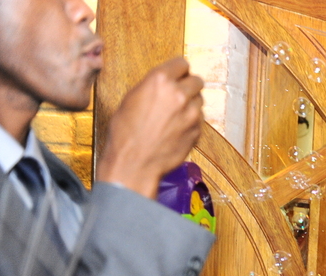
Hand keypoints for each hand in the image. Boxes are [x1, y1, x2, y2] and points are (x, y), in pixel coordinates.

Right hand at [96, 58, 204, 198]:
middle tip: (179, 94)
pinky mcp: (197, 131)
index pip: (182, 64)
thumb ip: (153, 87)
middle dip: (188, 85)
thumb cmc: (126, 132)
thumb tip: (165, 83)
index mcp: (160, 80)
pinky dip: (192, 121)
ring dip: (191, 104)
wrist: (134, 162)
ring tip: (174, 114)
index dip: (179, 70)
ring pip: (199, 100)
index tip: (178, 74)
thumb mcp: (132, 98)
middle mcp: (179, 94)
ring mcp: (191, 113)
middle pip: (196, 81)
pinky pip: (199, 119)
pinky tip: (177, 129)